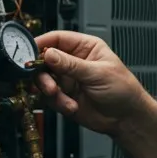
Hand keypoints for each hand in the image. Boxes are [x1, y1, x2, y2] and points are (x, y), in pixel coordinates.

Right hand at [32, 30, 150, 135]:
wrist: (126, 118)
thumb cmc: (123, 89)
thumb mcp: (97, 73)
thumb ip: (71, 64)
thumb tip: (49, 54)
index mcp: (84, 47)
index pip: (57, 39)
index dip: (42, 44)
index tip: (29, 53)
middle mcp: (72, 61)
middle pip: (45, 60)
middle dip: (43, 73)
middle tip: (47, 84)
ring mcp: (67, 79)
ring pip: (44, 80)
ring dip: (49, 90)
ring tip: (59, 97)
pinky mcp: (63, 96)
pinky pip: (49, 97)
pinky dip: (57, 103)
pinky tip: (72, 106)